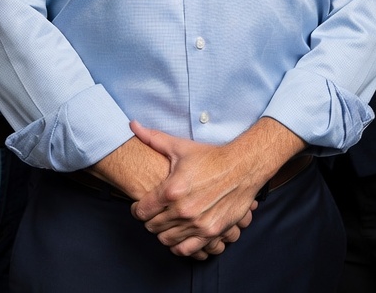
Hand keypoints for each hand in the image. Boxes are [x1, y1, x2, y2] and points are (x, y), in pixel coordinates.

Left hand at [129, 120, 259, 258]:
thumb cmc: (210, 157)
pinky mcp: (211, 233)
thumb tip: (133, 125)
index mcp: (172, 190)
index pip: (141, 211)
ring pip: (166, 239)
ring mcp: (197, 224)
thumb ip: (154, 139)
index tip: (141, 205)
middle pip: (152, 226)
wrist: (242, 167)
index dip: (137, 208)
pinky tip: (179, 235)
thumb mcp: (180, 147)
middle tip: (154, 212)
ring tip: (166, 222)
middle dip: (149, 220)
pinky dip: (178, 245)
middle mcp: (183, 210)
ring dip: (163, 232)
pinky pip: (186, 250)